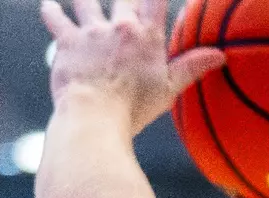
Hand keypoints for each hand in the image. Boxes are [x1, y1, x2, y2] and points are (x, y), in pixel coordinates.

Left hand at [41, 0, 222, 134]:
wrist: (94, 115)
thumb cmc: (134, 107)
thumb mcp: (169, 89)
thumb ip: (192, 67)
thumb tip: (220, 55)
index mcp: (146, 38)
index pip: (156, 3)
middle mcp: (119, 27)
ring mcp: (91, 32)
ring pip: (87, 3)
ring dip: (86, 0)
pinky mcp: (67, 42)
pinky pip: (56, 19)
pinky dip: (51, 11)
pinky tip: (48, 5)